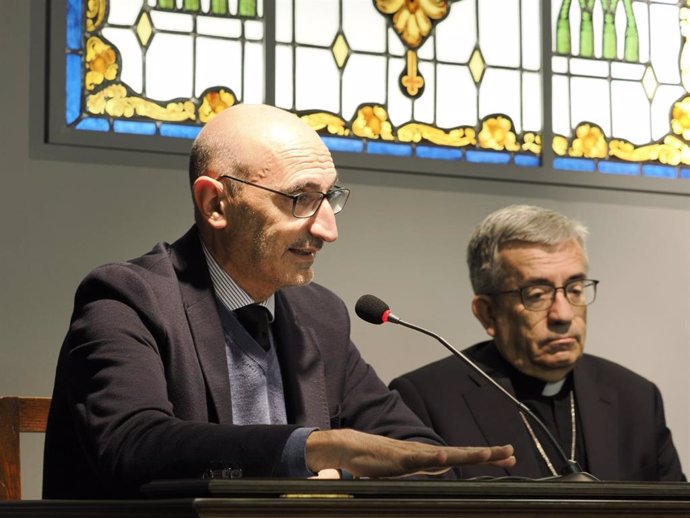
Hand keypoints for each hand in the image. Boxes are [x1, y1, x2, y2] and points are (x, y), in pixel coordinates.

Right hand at [305, 429, 514, 477]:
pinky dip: (432, 458)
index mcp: (428, 458)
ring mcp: (412, 456)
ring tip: (487, 454)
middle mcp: (424, 454)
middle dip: (487, 454)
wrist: (350, 447)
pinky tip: (444, 459)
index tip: (508, 458)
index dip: (485, 457)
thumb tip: (439, 473)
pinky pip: (417, 460)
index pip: (462, 456)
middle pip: (460, 453)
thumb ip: (422, 473)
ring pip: (444, 455)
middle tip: (511, 453)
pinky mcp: (397, 460)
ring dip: (465, 454)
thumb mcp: (405, 472)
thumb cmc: (376, 460)